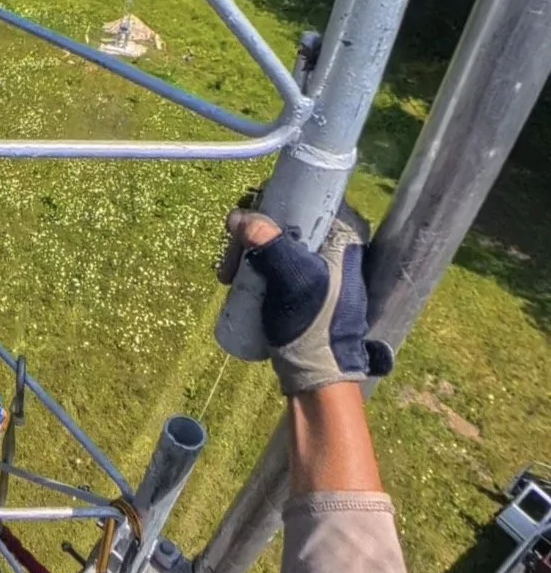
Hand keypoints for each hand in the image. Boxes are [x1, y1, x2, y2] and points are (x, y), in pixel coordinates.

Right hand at [218, 205, 393, 396]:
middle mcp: (335, 241)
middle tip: (230, 265)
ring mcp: (319, 262)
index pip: (303, 195)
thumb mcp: (292, 281)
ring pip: (274, 238)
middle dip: (250, 235)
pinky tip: (238, 281)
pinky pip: (274, 259)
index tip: (242, 227)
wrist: (317, 376)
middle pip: (283, 217)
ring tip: (229, 279)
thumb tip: (239, 216)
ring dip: (246, 251)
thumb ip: (271, 244)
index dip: (268, 202)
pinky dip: (253, 264)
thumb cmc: (312, 327)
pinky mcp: (305, 282)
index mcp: (343, 232)